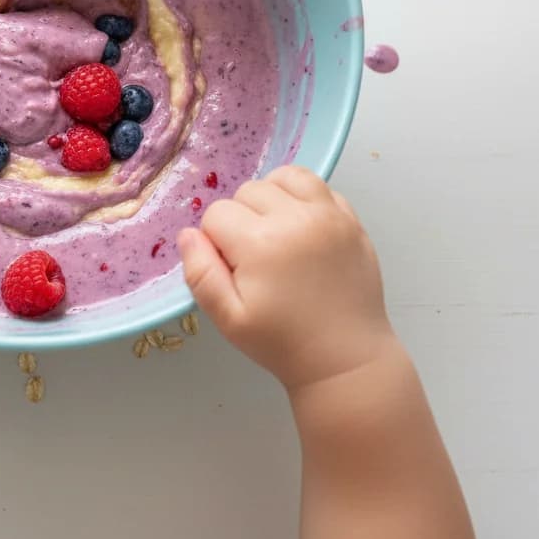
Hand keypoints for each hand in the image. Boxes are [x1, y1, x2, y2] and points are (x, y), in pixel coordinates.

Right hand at [178, 166, 394, 388]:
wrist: (346, 361)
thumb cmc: (282, 343)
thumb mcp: (228, 319)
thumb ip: (200, 273)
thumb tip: (188, 234)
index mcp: (260, 242)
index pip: (217, 214)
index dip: (215, 240)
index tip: (232, 268)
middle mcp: (295, 218)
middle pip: (247, 191)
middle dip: (241, 218)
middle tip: (254, 257)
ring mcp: (328, 215)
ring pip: (283, 177)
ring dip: (271, 196)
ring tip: (275, 229)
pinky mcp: (351, 220)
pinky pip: (319, 186)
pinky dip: (304, 197)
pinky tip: (302, 226)